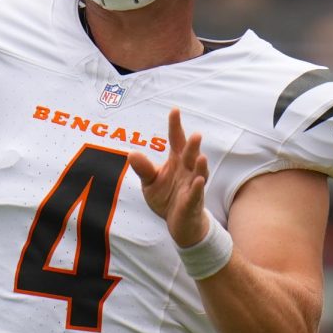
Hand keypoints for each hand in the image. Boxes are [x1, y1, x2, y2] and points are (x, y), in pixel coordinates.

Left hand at [128, 109, 210, 247]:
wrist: (178, 222)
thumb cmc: (166, 197)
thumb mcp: (150, 182)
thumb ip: (143, 168)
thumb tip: (131, 153)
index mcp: (177, 161)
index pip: (177, 140)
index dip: (175, 126)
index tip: (175, 110)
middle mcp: (187, 170)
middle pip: (190, 155)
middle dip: (192, 146)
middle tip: (195, 135)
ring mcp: (192, 185)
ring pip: (198, 173)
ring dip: (200, 165)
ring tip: (201, 156)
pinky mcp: (193, 201)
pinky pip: (196, 194)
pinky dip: (198, 187)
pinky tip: (198, 181)